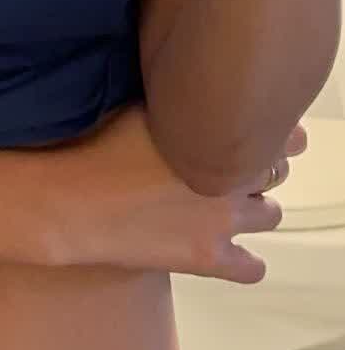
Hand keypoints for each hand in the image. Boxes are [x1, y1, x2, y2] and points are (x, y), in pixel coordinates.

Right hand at [47, 103, 306, 283]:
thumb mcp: (144, 103)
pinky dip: (244, 260)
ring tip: (224, 202)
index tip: (247, 131)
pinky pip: (252, 268)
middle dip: (258, 167)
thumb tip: (199, 81)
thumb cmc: (94, 145)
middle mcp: (232, 176)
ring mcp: (223, 220)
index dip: (266, 132)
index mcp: (221, 133)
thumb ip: (184, 98)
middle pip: (275, 172)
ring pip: (271, 214)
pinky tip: (224, 247)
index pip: (281, 134)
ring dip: (254, 207)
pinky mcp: (207, 258)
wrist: (68, 201)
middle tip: (229, 166)